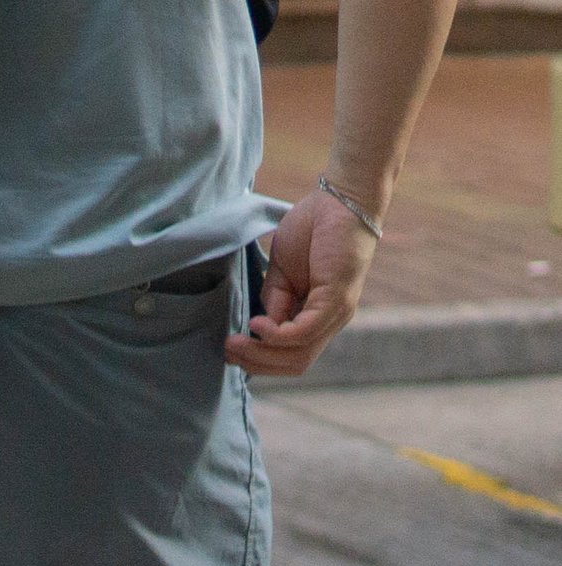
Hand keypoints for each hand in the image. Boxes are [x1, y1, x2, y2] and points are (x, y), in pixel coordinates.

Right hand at [226, 183, 380, 376]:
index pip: (291, 356)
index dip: (259, 360)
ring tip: (235, 341)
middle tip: (227, 350)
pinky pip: (305, 331)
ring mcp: (337, 312)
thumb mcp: (281, 274)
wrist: (338, 201)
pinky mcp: (337, 299)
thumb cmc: (311, 231)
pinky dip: (277, 334)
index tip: (229, 349)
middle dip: (256, 363)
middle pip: (295, 364)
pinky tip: (258, 323)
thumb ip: (273, 302)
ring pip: (299, 355)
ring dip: (262, 353)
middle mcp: (331, 321)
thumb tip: (258, 327)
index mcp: (317, 316)